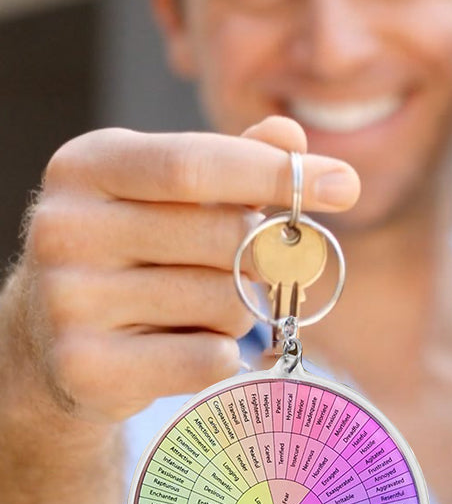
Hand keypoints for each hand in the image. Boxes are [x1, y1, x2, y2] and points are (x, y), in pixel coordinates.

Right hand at [5, 116, 359, 427]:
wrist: (51, 339)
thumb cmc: (135, 251)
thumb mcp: (172, 192)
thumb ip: (234, 161)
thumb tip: (293, 135)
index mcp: (89, 166)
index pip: (198, 165)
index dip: (278, 175)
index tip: (346, 185)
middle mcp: (65, 227)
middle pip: (227, 238)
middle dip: (262, 258)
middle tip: (244, 269)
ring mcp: (67, 302)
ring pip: (227, 303)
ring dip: (240, 311)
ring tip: (193, 310)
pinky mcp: (86, 369)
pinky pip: (210, 360)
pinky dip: (223, 355)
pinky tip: (185, 346)